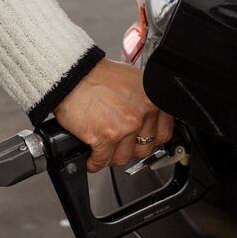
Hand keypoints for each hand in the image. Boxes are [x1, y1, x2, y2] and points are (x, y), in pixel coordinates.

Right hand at [53, 59, 175, 171]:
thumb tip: (148, 118)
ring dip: (111, 157)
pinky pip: (102, 161)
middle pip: (143, 149)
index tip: (140, 141)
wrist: (73, 75)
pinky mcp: (105, 137)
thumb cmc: (97, 75)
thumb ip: (145, 101)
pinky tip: (91, 156)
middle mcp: (142, 113)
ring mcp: (125, 127)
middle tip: (118, 144)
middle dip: (129, 149)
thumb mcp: (133, 81)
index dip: (149, 139)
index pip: (163, 133)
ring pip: (123, 158)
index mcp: (153, 99)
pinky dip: (94, 162)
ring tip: (103, 148)